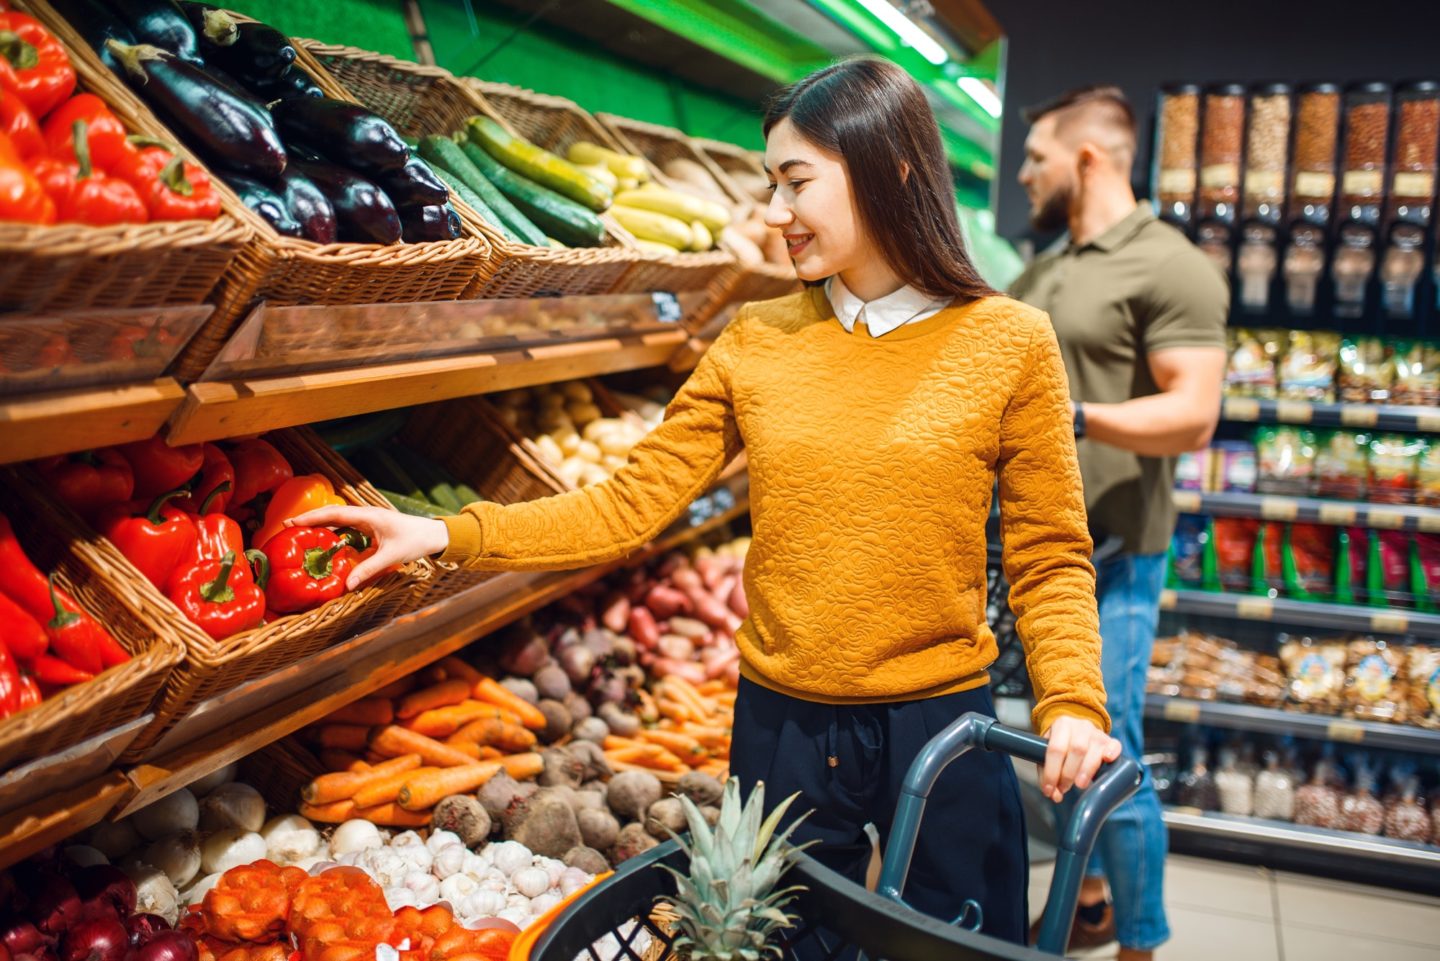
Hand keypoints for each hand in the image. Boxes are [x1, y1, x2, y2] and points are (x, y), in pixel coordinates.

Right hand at [285, 506, 448, 589]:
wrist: (434, 535)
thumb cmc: (415, 541)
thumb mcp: (391, 556)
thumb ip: (368, 570)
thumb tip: (347, 585)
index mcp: (368, 516)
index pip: (334, 514)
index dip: (312, 517)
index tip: (291, 522)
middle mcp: (365, 514)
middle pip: (331, 515)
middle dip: (309, 519)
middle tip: (286, 527)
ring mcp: (367, 520)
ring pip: (337, 520)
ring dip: (319, 525)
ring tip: (298, 533)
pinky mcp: (370, 527)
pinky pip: (346, 528)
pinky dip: (332, 532)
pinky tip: (322, 542)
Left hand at [1040, 715, 1121, 802]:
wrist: (1076, 732)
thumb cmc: (1061, 746)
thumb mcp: (1048, 754)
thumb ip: (1048, 774)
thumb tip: (1054, 795)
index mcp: (1061, 725)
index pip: (1055, 749)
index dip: (1051, 772)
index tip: (1048, 789)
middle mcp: (1080, 726)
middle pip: (1077, 749)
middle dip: (1068, 774)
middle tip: (1064, 788)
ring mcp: (1097, 732)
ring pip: (1094, 750)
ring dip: (1086, 771)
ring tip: (1080, 785)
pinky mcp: (1110, 741)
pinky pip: (1114, 745)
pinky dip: (1112, 753)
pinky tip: (1107, 761)